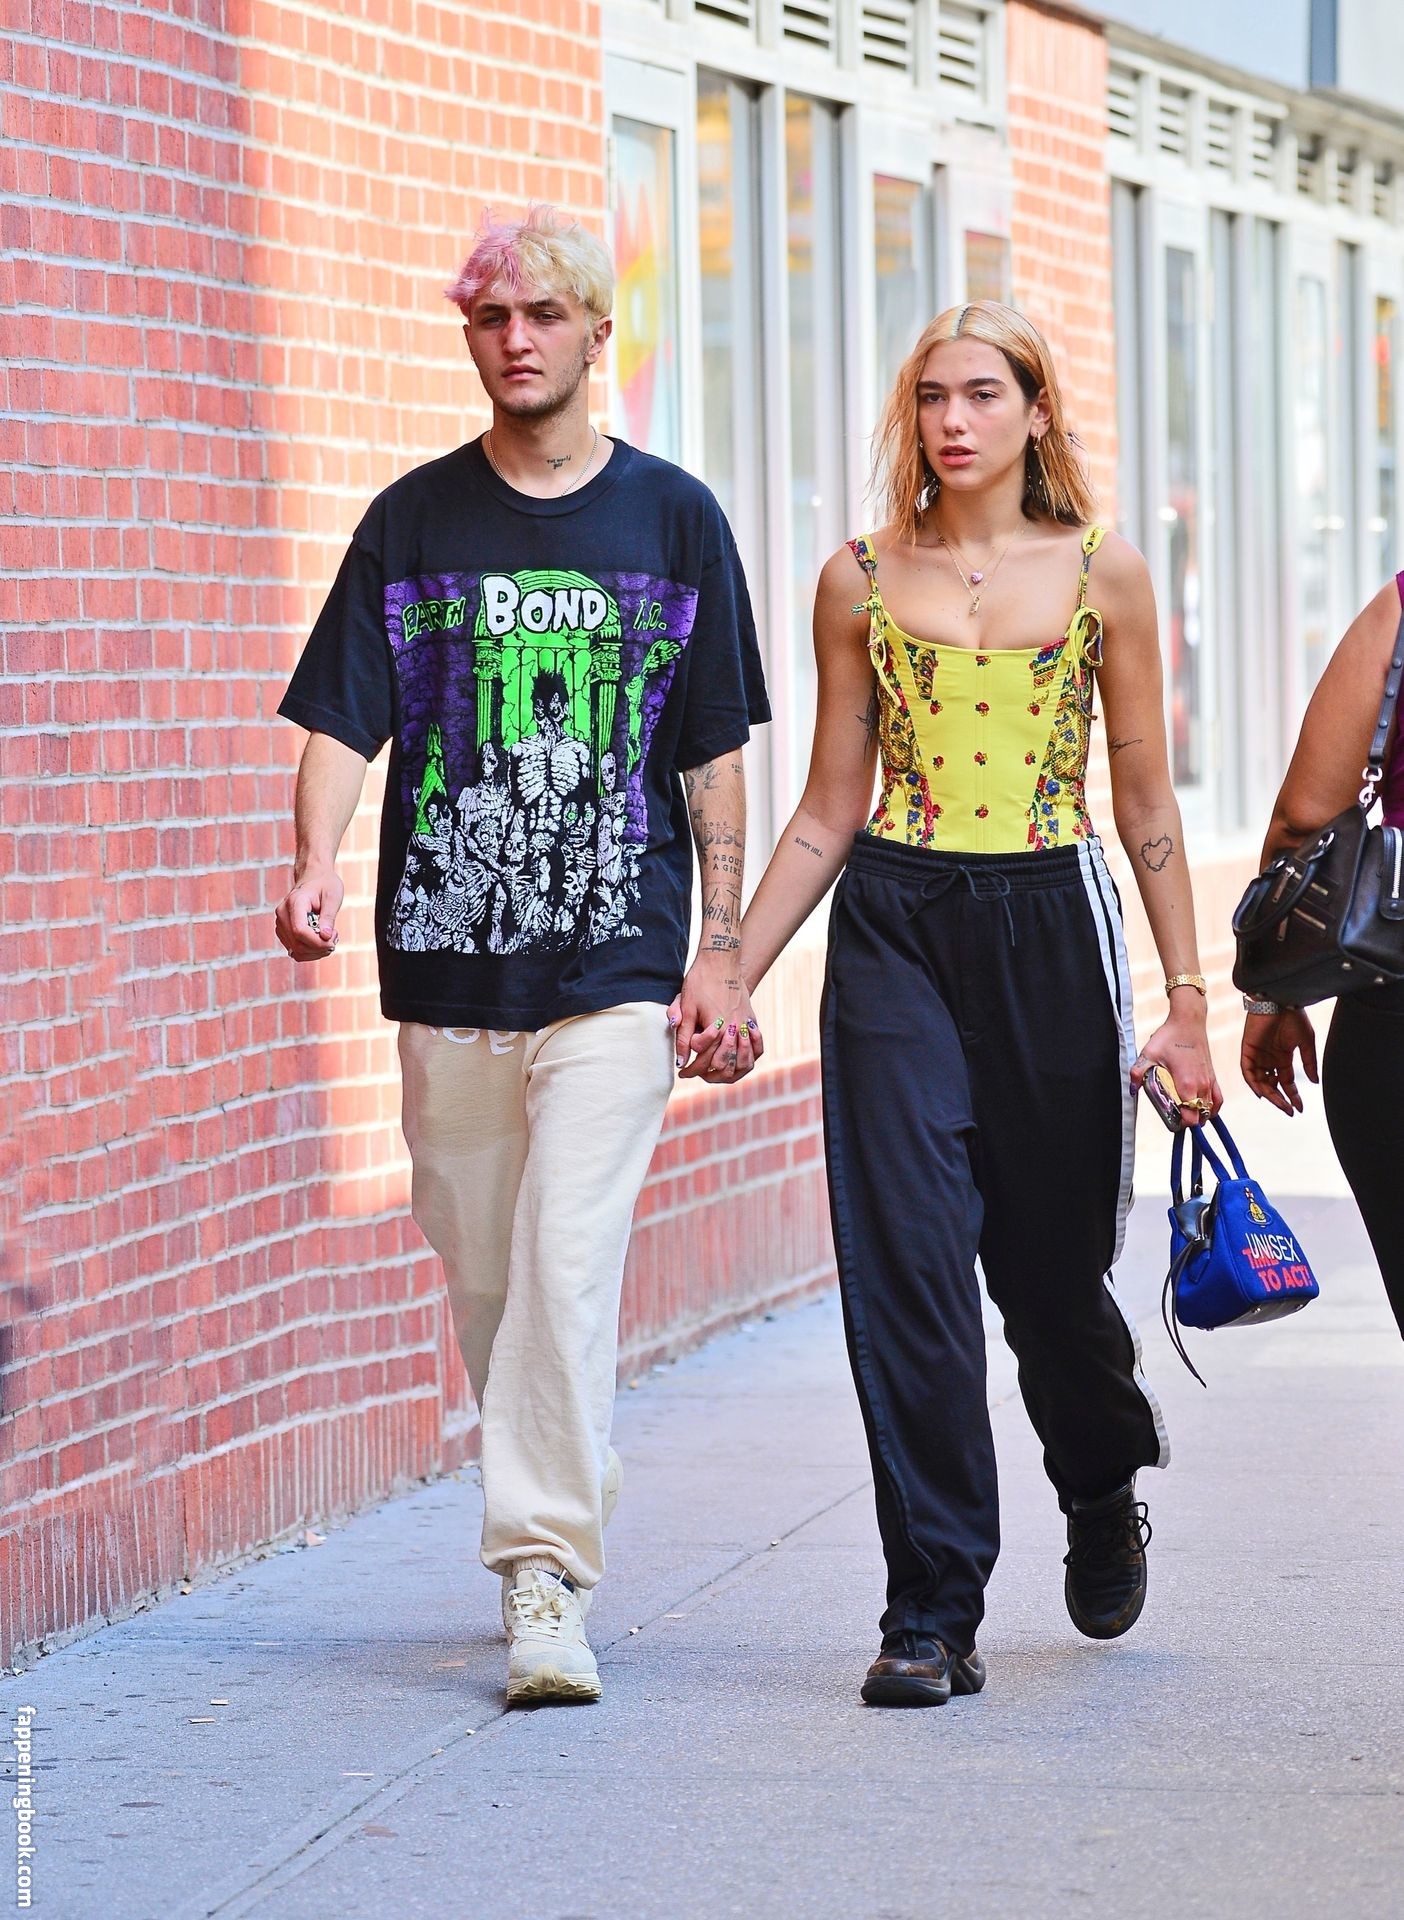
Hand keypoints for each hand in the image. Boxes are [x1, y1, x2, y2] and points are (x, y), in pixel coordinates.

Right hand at [275, 869, 343, 961]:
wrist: (313, 877)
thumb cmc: (325, 885)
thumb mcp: (332, 897)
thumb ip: (328, 917)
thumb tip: (325, 937)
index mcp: (294, 903)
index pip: (299, 931)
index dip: (317, 942)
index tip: (333, 939)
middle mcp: (282, 914)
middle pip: (297, 944)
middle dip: (319, 947)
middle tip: (334, 937)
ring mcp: (281, 924)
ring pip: (296, 951)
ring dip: (316, 951)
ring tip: (329, 938)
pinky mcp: (283, 932)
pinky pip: (295, 950)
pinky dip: (310, 951)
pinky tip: (321, 940)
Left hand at [666, 951, 764, 1084]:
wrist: (721, 961)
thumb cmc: (700, 982)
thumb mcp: (686, 1008)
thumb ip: (683, 1036)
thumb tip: (680, 1060)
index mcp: (718, 1027)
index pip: (705, 1060)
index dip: (691, 1068)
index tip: (682, 1070)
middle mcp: (735, 1029)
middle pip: (726, 1065)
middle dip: (708, 1074)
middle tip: (694, 1073)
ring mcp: (746, 1026)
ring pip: (745, 1062)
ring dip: (730, 1073)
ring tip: (714, 1074)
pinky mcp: (751, 1021)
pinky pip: (757, 1048)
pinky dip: (749, 1059)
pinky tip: (737, 1063)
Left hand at [1132, 1007, 1221, 1126]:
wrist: (1189, 1021)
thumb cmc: (1170, 1036)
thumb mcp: (1148, 1054)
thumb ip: (1138, 1073)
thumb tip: (1132, 1090)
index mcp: (1186, 1084)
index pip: (1190, 1117)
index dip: (1181, 1124)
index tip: (1170, 1120)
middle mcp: (1201, 1085)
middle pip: (1199, 1117)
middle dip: (1187, 1120)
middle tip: (1174, 1116)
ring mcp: (1209, 1081)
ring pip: (1209, 1110)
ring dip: (1198, 1115)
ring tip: (1185, 1112)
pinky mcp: (1213, 1076)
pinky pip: (1218, 1100)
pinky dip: (1212, 1108)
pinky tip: (1202, 1108)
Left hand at [1240, 1009, 1316, 1114]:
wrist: (1281, 1001)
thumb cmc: (1295, 1018)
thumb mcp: (1306, 1043)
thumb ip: (1308, 1063)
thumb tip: (1315, 1082)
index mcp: (1283, 1058)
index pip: (1286, 1082)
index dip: (1293, 1096)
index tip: (1300, 1108)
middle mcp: (1270, 1059)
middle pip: (1273, 1085)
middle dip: (1281, 1099)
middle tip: (1289, 1110)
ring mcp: (1258, 1056)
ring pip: (1260, 1082)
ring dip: (1269, 1094)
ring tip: (1280, 1104)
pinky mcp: (1248, 1050)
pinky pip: (1248, 1072)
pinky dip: (1253, 1083)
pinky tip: (1262, 1093)